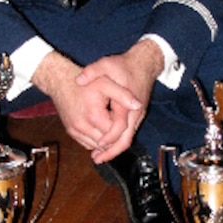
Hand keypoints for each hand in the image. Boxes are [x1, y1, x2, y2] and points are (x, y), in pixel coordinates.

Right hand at [31, 51, 143, 159]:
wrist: (60, 81)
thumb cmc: (84, 82)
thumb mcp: (106, 83)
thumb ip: (123, 95)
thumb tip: (138, 105)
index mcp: (94, 116)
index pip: (115, 133)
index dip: (123, 128)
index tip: (127, 121)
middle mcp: (82, 127)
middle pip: (106, 143)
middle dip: (115, 138)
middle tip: (122, 128)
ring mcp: (74, 131)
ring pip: (96, 146)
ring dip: (106, 141)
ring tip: (113, 129)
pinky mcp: (70, 131)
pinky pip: (86, 143)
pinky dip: (96, 141)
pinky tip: (102, 131)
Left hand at [76, 39, 163, 163]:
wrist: (144, 63)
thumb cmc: (124, 65)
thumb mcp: (106, 64)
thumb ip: (92, 72)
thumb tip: (78, 80)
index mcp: (127, 103)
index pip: (120, 127)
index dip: (108, 138)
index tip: (97, 145)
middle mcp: (135, 113)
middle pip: (126, 140)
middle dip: (111, 152)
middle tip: (97, 159)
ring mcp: (137, 115)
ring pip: (127, 138)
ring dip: (113, 148)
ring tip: (98, 155)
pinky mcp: (135, 115)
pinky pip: (127, 133)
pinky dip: (116, 140)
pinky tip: (104, 142)